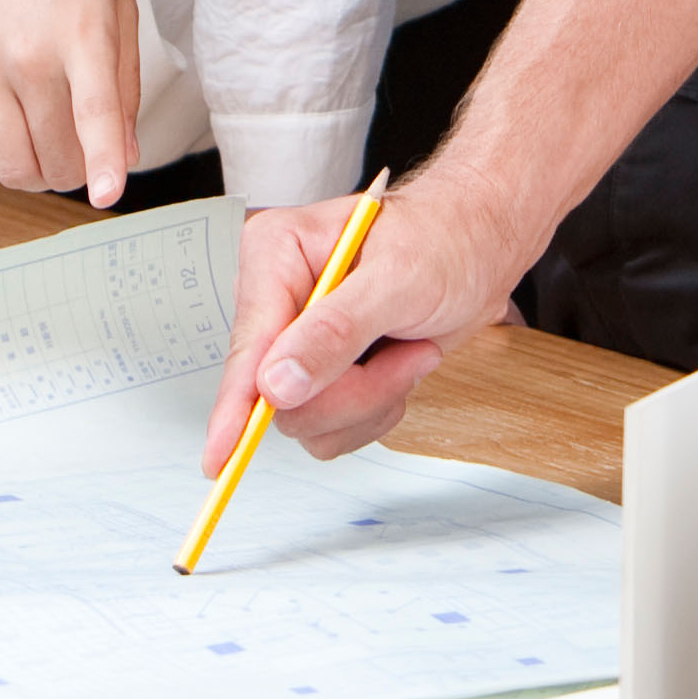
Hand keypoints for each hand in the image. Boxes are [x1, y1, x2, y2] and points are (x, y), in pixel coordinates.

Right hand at [0, 0, 143, 202]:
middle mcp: (26, 52)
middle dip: (77, 174)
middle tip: (87, 163)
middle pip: (52, 156)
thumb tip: (124, 152)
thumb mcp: (117, 2)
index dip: (103, 167)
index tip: (109, 197)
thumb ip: (123, 82)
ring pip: (8, 160)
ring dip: (37, 174)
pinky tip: (14, 144)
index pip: (93, 118)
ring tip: (52, 157)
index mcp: (81, 32)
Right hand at [203, 176, 527, 463]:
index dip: (236, 405)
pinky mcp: (319, 374)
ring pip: (307, 419)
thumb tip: (276, 385)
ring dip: (372, 399)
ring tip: (412, 350)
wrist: (477, 252)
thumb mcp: (397, 280)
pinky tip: (400, 366)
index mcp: (274, 255)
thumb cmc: (444, 242)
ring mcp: (296, 343)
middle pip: (278, 395)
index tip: (220, 456)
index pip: (248, 345)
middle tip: (409, 356)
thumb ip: (334, 332)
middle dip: (353, 390)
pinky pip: (330, 428)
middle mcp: (275, 301)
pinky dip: (375, 410)